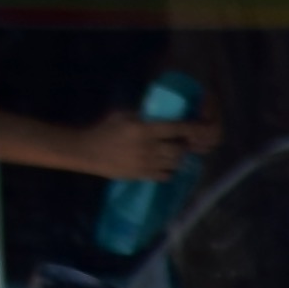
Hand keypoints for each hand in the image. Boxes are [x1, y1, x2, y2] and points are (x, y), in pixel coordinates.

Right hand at [57, 109, 215, 181]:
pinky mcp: (142, 175)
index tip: (202, 127)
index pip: (175, 128)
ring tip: (170, 151)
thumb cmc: (105, 129)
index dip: (192, 128)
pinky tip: (162, 163)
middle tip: (179, 140)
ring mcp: (145, 164)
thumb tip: (166, 112)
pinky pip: (166, 175)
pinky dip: (169, 170)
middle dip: (183, 145)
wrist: (86, 151)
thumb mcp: (124, 116)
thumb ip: (144, 116)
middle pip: (179, 149)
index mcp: (142, 129)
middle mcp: (147, 147)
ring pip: (175, 163)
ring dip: (177, 157)